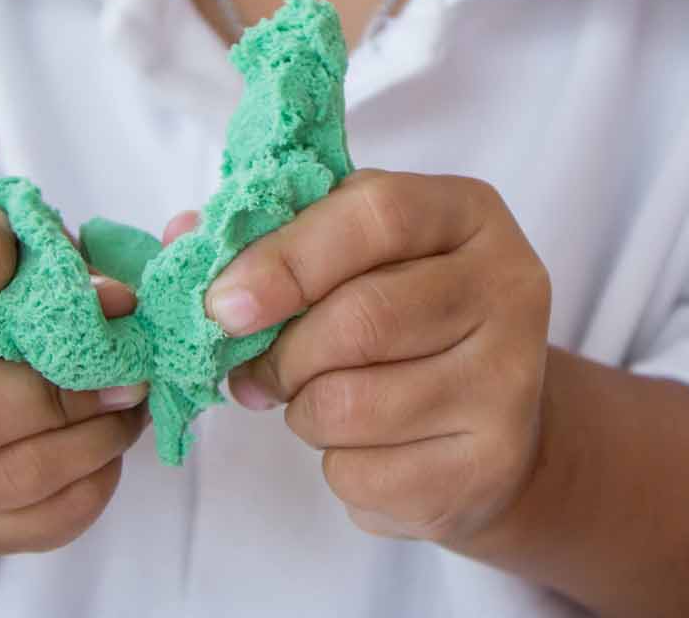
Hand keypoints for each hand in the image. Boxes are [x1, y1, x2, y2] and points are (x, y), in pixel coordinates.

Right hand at [0, 204, 150, 554]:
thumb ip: (31, 246)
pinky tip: (106, 441)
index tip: (19, 241)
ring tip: (129, 395)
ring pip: (10, 478)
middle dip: (60, 390)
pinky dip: (95, 482)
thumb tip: (114, 298)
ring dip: (95, 437)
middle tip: (124, 363)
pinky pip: (40, 524)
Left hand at [184, 169, 551, 544]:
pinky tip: (362, 445)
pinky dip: (333, 465)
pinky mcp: (489, 464)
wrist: (493, 424)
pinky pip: (362, 473)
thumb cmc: (401, 315)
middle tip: (254, 370)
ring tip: (314, 400)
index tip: (222, 303)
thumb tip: (179, 238)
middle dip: (283, 354)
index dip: (287, 258)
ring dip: (302, 411)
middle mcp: (508, 288)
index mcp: (468, 214)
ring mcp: (508, 380)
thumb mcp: (351, 253)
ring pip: (353, 405)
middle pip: (363, 318)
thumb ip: (272, 235)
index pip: (377, 215)